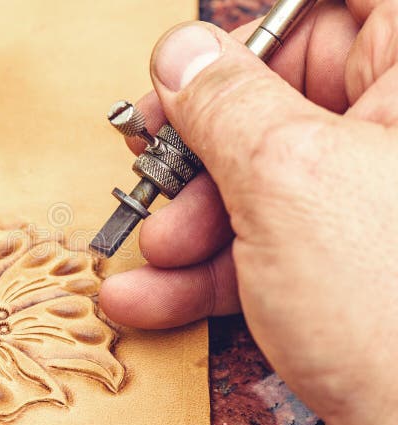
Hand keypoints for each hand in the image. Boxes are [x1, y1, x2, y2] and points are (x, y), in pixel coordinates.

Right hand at [99, 1, 397, 424]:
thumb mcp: (289, 179)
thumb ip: (224, 102)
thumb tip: (184, 54)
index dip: (265, 9)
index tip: (203, 34)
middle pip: (284, 90)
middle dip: (203, 134)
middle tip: (154, 153)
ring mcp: (376, 205)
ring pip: (261, 176)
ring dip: (189, 216)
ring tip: (157, 248)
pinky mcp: (349, 268)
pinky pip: (264, 245)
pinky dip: (203, 272)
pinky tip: (151, 295)